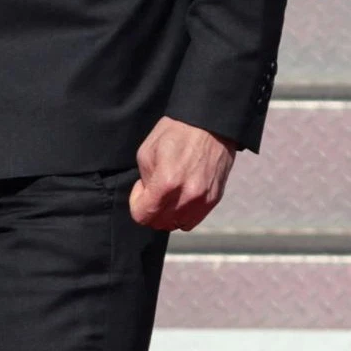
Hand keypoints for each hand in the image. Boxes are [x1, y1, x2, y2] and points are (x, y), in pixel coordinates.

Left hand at [130, 116, 235, 232]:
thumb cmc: (176, 134)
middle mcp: (187, 196)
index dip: (136, 204)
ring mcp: (203, 200)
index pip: (143, 216)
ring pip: (177, 224)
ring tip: (169, 194)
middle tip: (153, 190)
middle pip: (159, 223)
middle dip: (151, 210)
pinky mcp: (214, 199)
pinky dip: (183, 214)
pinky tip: (181, 197)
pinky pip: (193, 220)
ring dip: (168, 215)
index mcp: (166, 183)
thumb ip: (144, 180)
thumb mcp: (147, 152)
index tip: (141, 190)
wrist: (210, 125)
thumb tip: (147, 196)